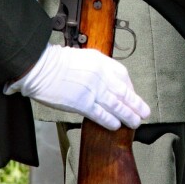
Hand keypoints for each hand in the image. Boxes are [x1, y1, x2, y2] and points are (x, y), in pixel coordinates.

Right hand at [4, 44, 150, 130]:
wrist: (40, 68)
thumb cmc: (57, 62)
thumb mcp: (84, 57)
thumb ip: (98, 68)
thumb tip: (107, 81)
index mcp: (101, 62)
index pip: (123, 75)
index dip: (130, 87)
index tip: (133, 95)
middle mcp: (101, 76)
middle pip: (124, 92)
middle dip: (136, 104)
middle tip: (144, 112)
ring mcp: (93, 90)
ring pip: (116, 105)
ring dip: (127, 115)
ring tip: (135, 122)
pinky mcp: (82, 103)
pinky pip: (100, 114)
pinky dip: (110, 121)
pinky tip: (116, 126)